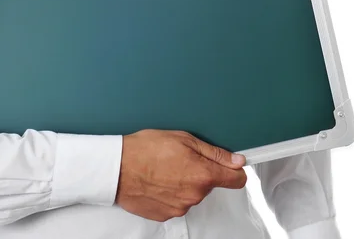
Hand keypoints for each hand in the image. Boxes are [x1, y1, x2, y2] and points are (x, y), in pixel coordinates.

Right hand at [115, 129, 246, 221]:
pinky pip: (175, 203)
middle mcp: (195, 195)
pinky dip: (169, 193)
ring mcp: (180, 207)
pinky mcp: (165, 214)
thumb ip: (214, 152)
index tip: (229, 165)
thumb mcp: (183, 139)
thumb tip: (236, 160)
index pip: (237, 180)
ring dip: (183, 183)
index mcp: (203, 174)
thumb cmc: (144, 149)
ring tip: (163, 169)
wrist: (116, 167)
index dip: (234, 170)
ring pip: (191, 194)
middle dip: (200, 173)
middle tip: (180, 159)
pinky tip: (157, 181)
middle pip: (210, 185)